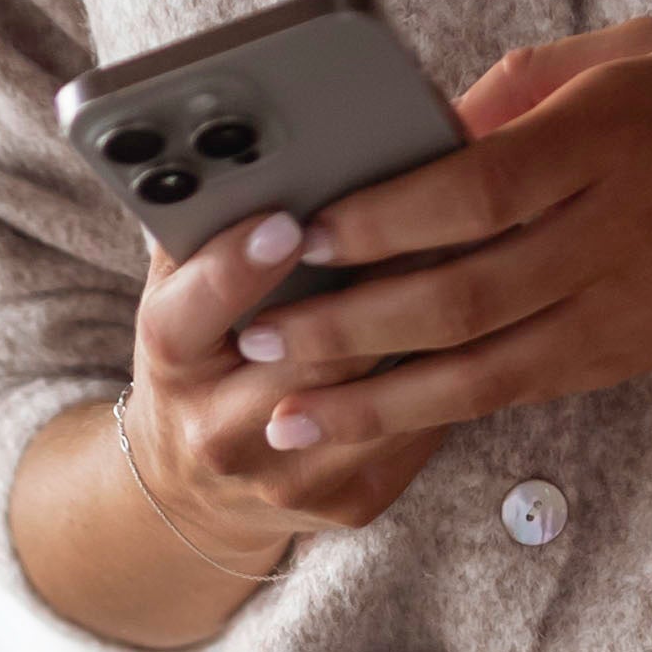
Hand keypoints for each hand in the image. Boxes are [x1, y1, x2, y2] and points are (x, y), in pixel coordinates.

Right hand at [121, 196, 457, 556]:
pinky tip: (481, 325)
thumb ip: (202, 226)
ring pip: (379, 397)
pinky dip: (449, 374)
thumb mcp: (178, 286)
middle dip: (375, 284)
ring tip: (475, 258)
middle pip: (313, 356)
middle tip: (433, 213)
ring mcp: (287, 479)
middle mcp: (219, 433)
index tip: (287, 221)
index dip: (239, 265)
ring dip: (431, 329)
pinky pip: (416, 432)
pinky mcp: (348, 503)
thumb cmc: (203, 352)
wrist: (201, 485)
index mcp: (170, 362)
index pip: (194, 311)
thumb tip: (252, 147)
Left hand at [234, 20, 651, 455]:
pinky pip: (534, 388)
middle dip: (352, 322)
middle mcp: (624, 232)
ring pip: (490, 367)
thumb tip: (430, 130)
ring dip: (382, 398)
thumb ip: (532, 88)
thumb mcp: (646, 47)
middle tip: (259, 335)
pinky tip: (387, 420)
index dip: (381, 218)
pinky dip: (450, 409)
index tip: (297, 228)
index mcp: (617, 137)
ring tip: (294, 414)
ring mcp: (638, 304)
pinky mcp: (647, 350)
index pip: (476, 189)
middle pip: (465, 293)